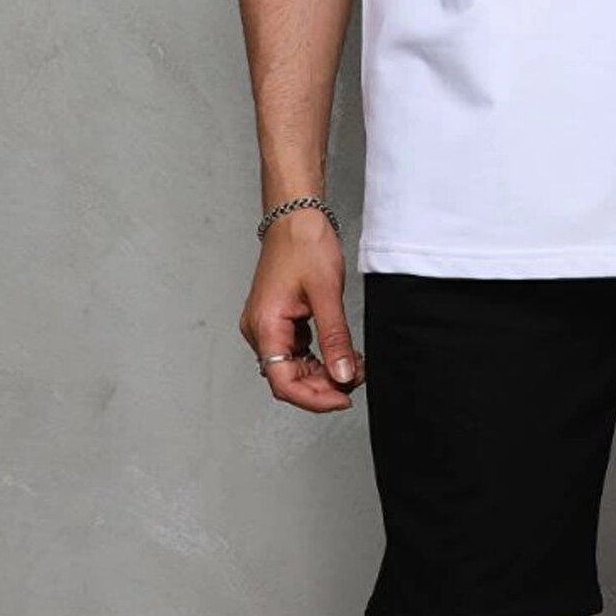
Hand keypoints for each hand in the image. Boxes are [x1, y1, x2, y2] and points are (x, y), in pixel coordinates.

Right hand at [239, 210, 365, 411]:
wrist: (295, 216)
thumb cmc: (304, 244)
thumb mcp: (326, 293)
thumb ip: (335, 338)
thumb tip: (343, 375)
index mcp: (264, 326)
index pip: (283, 382)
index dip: (314, 399)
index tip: (343, 399)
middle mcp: (259, 330)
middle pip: (287, 378)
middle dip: (323, 386)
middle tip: (356, 380)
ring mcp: (267, 326)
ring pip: (292, 367)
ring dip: (322, 374)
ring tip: (354, 367)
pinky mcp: (278, 320)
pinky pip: (296, 351)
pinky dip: (318, 358)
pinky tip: (341, 355)